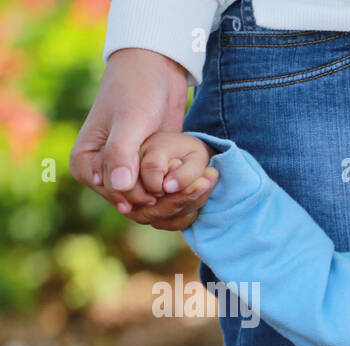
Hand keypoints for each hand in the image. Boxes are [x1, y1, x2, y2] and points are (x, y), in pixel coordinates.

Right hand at [69, 48, 211, 228]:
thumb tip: (120, 187)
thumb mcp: (130, 121)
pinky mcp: (146, 174)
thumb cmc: (136, 91)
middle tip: (195, 187)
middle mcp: (102, 174)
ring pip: (150, 205)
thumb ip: (121, 153)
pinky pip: (161, 197)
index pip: (114, 196)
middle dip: (165, 201)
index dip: (142, 197)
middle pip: (134, 205)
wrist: (154, 72)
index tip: (164, 188)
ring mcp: (125, 175)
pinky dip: (180, 196)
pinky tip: (199, 186)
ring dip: (176, 201)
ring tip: (202, 184)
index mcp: (84, 162)